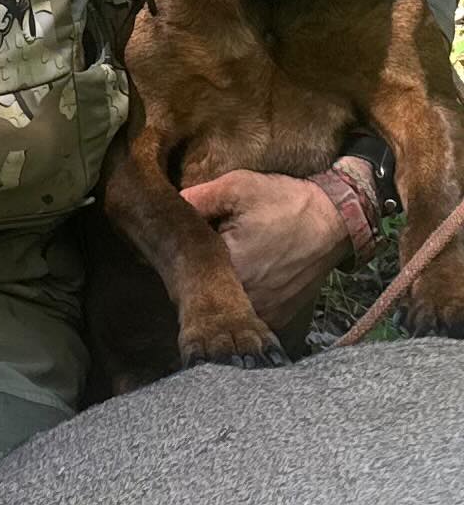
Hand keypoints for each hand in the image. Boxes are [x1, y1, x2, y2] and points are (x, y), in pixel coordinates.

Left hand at [181, 170, 348, 330]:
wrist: (335, 220)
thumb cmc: (286, 201)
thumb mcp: (238, 187)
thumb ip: (198, 198)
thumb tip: (170, 208)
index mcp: (229, 267)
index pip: (188, 273)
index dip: (185, 261)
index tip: (186, 248)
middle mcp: (245, 298)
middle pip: (207, 295)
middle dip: (203, 279)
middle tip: (213, 255)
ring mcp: (263, 312)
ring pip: (228, 309)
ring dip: (224, 294)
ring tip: (233, 267)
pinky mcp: (278, 317)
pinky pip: (249, 316)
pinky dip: (244, 304)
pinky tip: (249, 280)